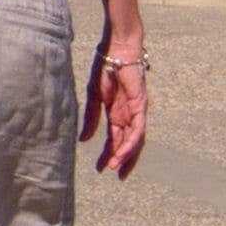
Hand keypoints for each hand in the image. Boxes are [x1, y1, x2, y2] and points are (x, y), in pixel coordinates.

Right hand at [82, 40, 148, 178]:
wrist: (116, 48)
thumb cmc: (105, 67)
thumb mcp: (94, 97)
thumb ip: (91, 119)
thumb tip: (84, 140)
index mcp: (116, 112)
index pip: (115, 138)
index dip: (109, 154)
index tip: (101, 169)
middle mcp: (128, 115)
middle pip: (128, 143)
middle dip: (122, 160)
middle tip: (116, 176)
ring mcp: (136, 111)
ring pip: (135, 139)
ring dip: (126, 155)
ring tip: (116, 169)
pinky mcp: (141, 106)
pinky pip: (138, 129)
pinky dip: (131, 142)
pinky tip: (123, 153)